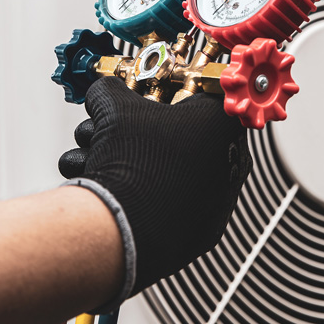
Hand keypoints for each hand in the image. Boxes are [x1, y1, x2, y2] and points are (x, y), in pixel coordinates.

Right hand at [60, 78, 250, 303]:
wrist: (125, 230)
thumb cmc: (133, 165)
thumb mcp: (114, 108)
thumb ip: (111, 91)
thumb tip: (104, 92)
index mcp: (221, 124)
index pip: (197, 95)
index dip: (163, 92)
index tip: (140, 97)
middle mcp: (229, 161)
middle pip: (175, 134)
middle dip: (132, 132)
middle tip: (106, 132)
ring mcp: (218, 200)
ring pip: (169, 169)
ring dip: (126, 161)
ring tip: (94, 160)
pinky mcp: (201, 232)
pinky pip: (171, 202)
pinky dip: (142, 196)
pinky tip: (106, 191)